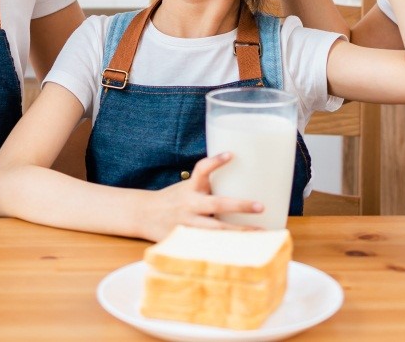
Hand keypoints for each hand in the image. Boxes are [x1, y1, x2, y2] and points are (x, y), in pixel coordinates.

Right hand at [139, 153, 262, 241]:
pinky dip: (226, 248)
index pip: (201, 170)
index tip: (231, 154)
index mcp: (191, 188)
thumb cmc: (173, 199)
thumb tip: (244, 179)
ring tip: (261, 233)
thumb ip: (209, 187)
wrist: (143, 214)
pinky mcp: (186, 241)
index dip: (215, 162)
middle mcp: (190, 205)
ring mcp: (188, 224)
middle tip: (261, 206)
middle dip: (240, 206)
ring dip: (240, 232)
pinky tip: (244, 250)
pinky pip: (210, 245)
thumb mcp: (188, 187)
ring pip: (216, 231)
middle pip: (216, 205)